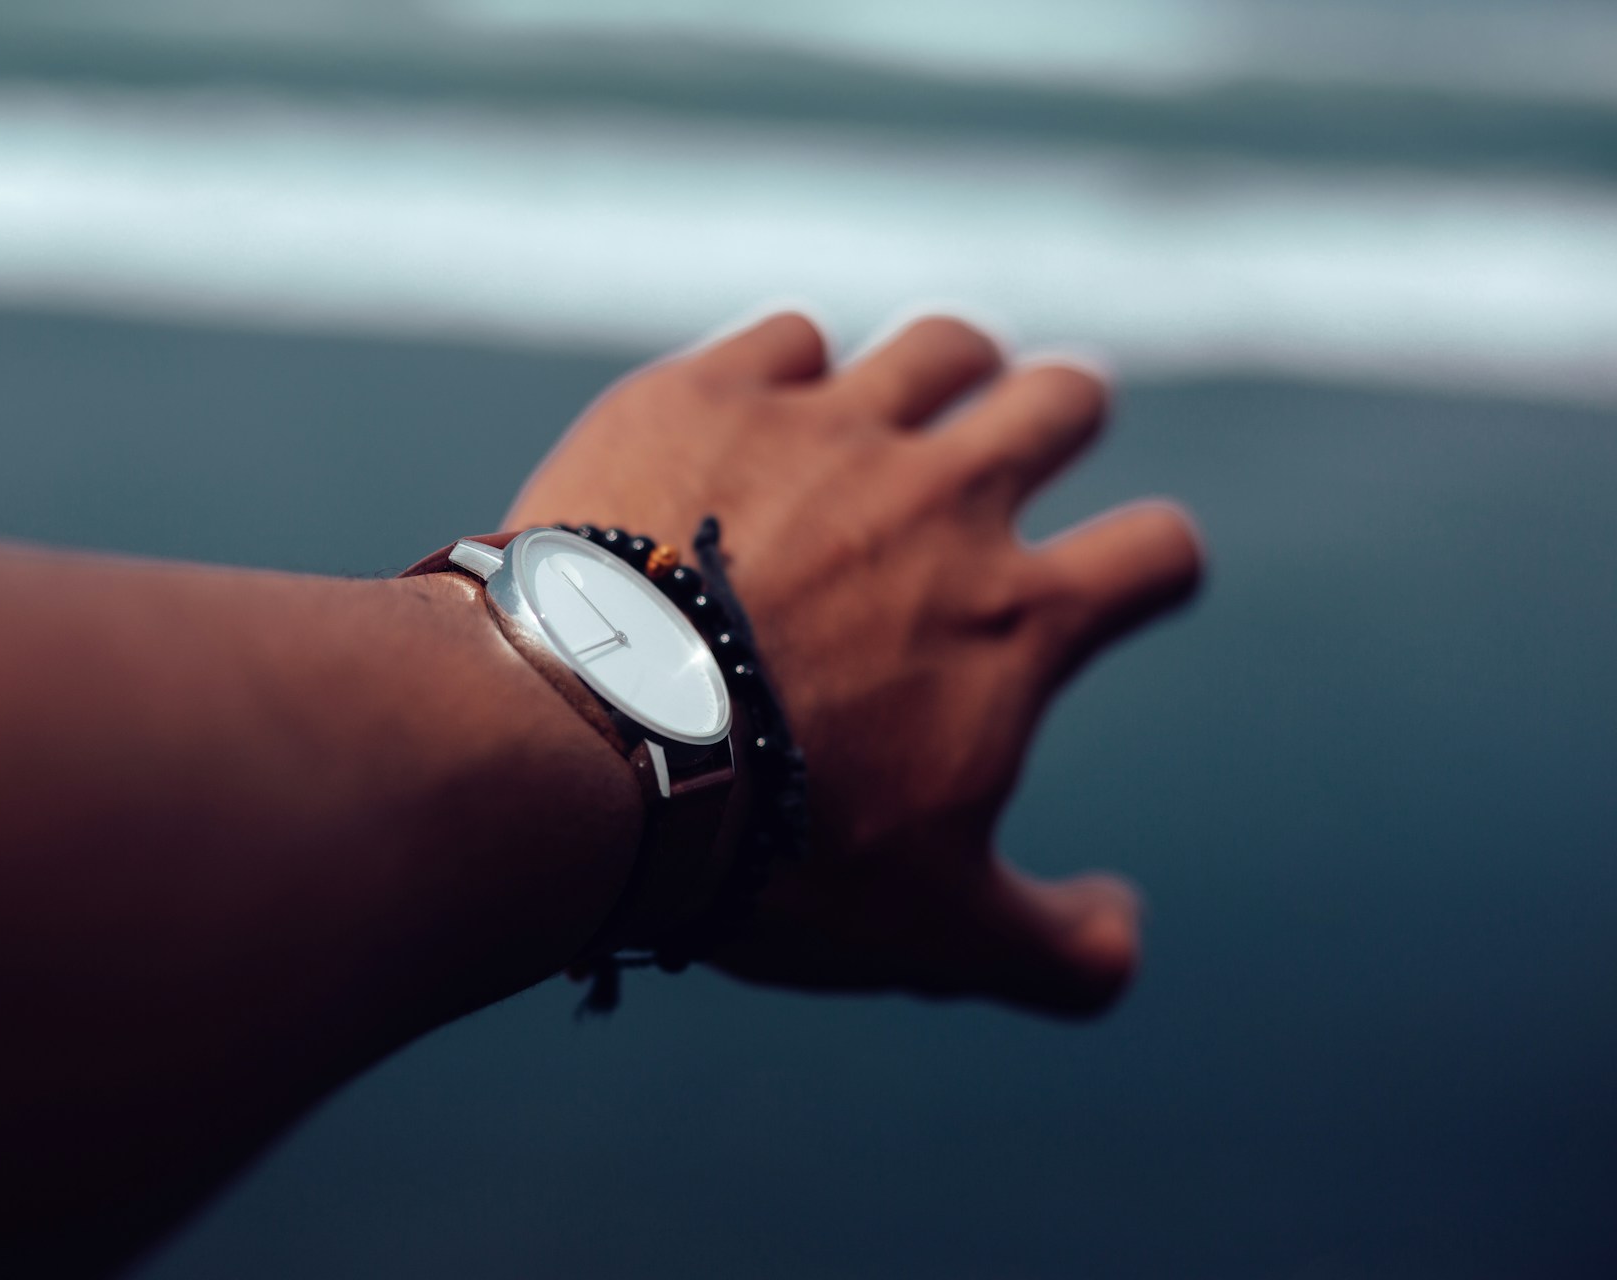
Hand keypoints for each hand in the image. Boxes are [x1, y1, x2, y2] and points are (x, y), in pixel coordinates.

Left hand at [507, 314, 1201, 1014]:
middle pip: (1064, 401)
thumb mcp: (934, 935)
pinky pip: (790, 338)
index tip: (1127, 580)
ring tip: (927, 396)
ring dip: (952, 369)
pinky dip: (792, 372)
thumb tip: (1126, 937)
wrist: (583, 746)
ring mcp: (822, 431)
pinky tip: (760, 416)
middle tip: (1034, 438)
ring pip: (940, 348)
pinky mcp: (708, 396)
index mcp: (1015, 615)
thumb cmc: (766, 848)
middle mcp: (941, 497)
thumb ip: (1058, 949)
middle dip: (1065, 415)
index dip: (1157, 564)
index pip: (1159, 553)